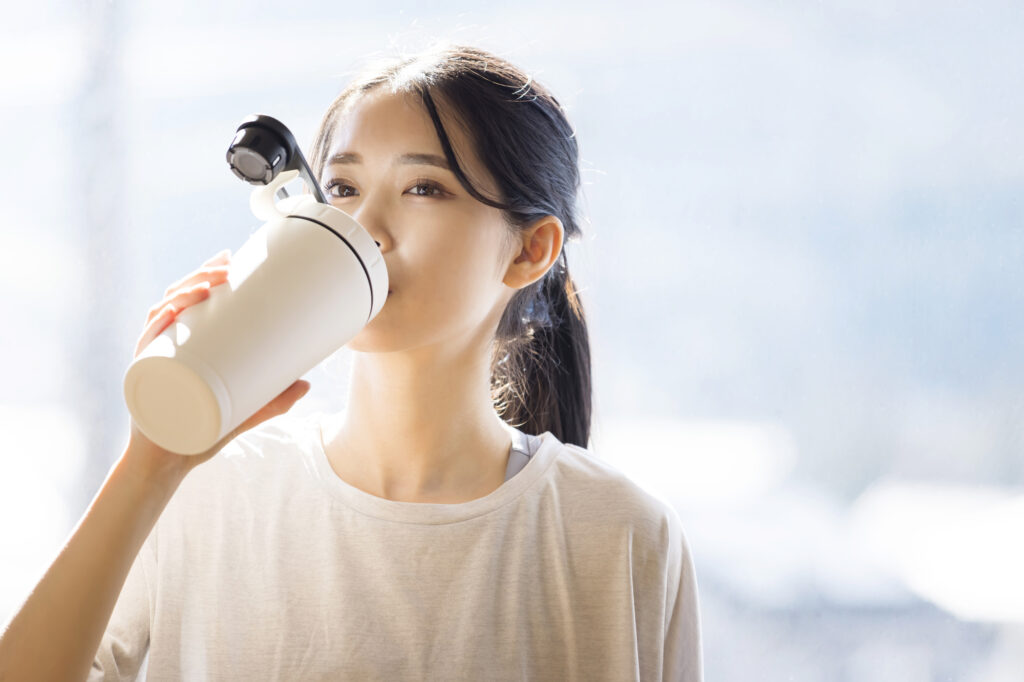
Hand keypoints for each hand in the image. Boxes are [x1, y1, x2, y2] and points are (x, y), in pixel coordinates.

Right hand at [124, 249, 310, 477]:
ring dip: (183, 290)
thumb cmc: (202, 432)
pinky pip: (148, 342)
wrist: (169, 462)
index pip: (192, 299)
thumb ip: (275, 400)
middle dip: (201, 274)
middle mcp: (165, 344)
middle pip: (178, 297)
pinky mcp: (145, 375)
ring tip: (210, 282)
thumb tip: (309, 384)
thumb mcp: (245, 411)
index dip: (206, 273)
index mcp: (184, 343)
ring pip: (162, 312)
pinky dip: (159, 323)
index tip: (231, 257)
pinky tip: (174, 310)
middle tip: (229, 266)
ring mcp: (153, 356)